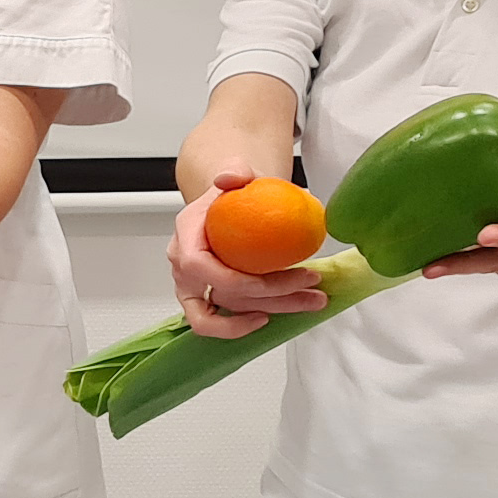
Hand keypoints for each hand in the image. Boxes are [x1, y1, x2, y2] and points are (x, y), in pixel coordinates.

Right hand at [171, 172, 329, 339]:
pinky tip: (273, 318)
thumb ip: (234, 171)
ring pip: (227, 309)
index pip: (198, 266)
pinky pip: (216, 322)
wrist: (229, 205)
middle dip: (270, 294)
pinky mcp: (206, 299)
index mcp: (186, 235)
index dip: (231, 281)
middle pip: (220, 292)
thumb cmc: (233, 195)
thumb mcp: (237, 174)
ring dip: (274, 308)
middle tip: (309, 281)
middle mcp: (184, 265)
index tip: (267, 281)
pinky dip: (241, 327)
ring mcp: (193, 286)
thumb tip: (230, 178)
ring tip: (313, 298)